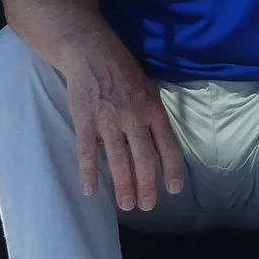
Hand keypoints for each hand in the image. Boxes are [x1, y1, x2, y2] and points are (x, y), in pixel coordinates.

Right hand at [60, 33, 184, 210]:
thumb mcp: (148, 89)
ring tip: (127, 205)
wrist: (90, 52)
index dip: (171, 169)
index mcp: (152, 110)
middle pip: (144, 159)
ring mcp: (108, 121)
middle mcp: (134, 118)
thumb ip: (154, 116)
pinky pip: (87, 152)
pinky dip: (88, 173)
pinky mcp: (85, 121)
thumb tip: (160, 145)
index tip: (173, 190)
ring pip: (118, 161)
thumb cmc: (122, 71)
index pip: (167, 146)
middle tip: (148, 206)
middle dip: (147, 186)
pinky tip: (91, 191)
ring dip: (123, 186)